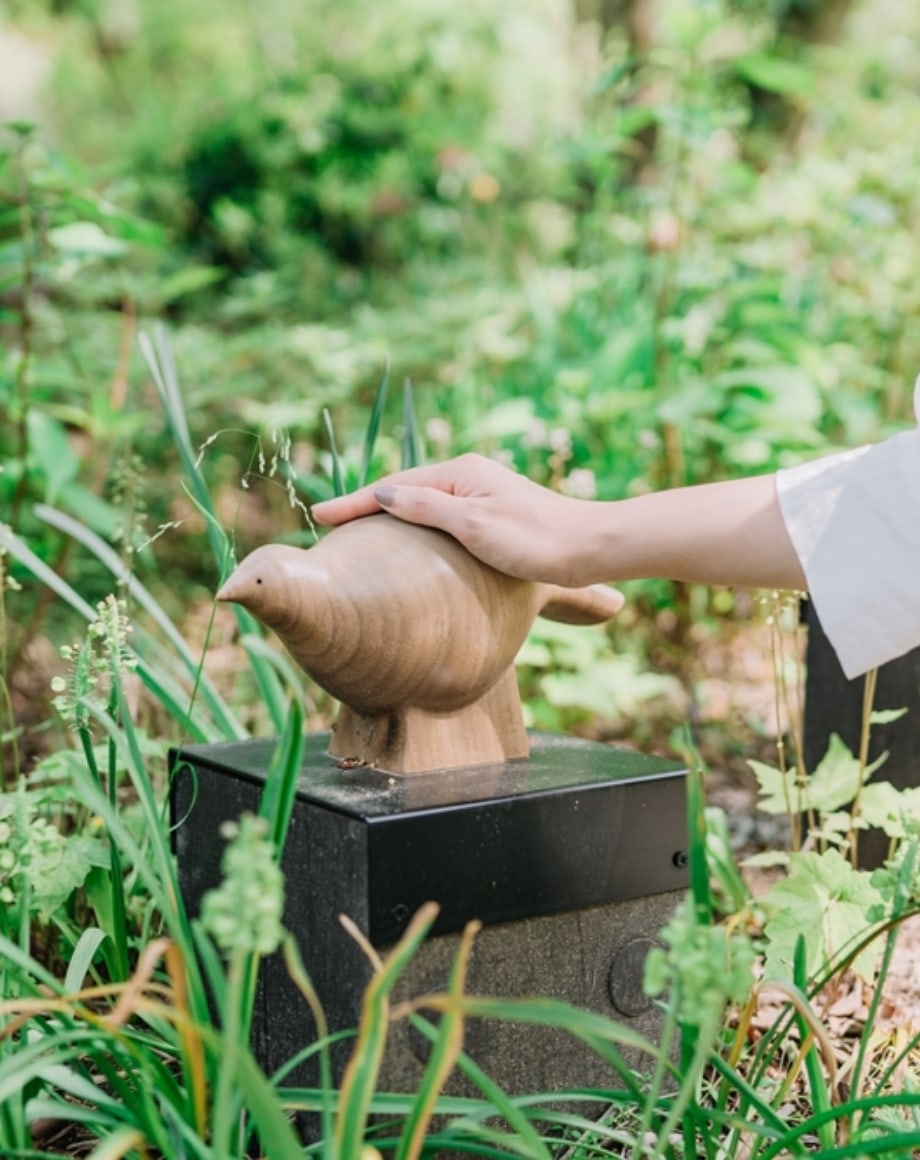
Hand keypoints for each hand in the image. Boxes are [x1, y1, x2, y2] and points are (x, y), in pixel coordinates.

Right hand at [310, 454, 601, 586]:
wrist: (589, 548)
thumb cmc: (535, 541)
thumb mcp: (474, 526)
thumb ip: (427, 508)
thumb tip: (382, 494)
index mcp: (460, 473)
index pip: (393, 488)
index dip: (355, 503)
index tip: (320, 515)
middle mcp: (468, 475)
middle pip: (404, 490)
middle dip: (366, 505)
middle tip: (329, 524)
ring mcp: (480, 492)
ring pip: (421, 502)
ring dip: (388, 514)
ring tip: (358, 531)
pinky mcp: (491, 512)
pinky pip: (438, 514)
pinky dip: (413, 524)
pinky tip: (407, 539)